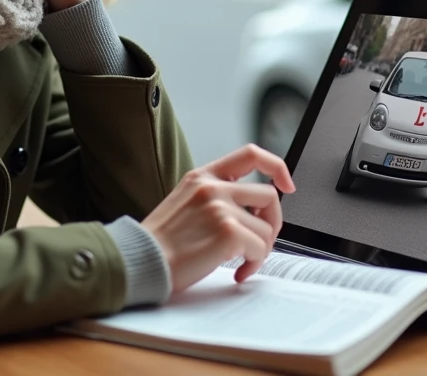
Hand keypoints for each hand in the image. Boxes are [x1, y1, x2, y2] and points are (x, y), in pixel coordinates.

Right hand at [141, 144, 296, 293]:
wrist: (140, 261)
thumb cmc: (161, 242)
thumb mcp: (185, 202)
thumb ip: (215, 197)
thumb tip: (253, 211)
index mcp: (202, 176)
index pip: (251, 154)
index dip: (277, 167)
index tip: (287, 185)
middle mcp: (212, 186)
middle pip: (269, 195)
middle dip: (272, 222)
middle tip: (260, 243)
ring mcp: (220, 207)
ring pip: (267, 228)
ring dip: (259, 250)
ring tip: (240, 262)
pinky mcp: (227, 232)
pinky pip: (260, 249)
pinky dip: (253, 265)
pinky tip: (236, 272)